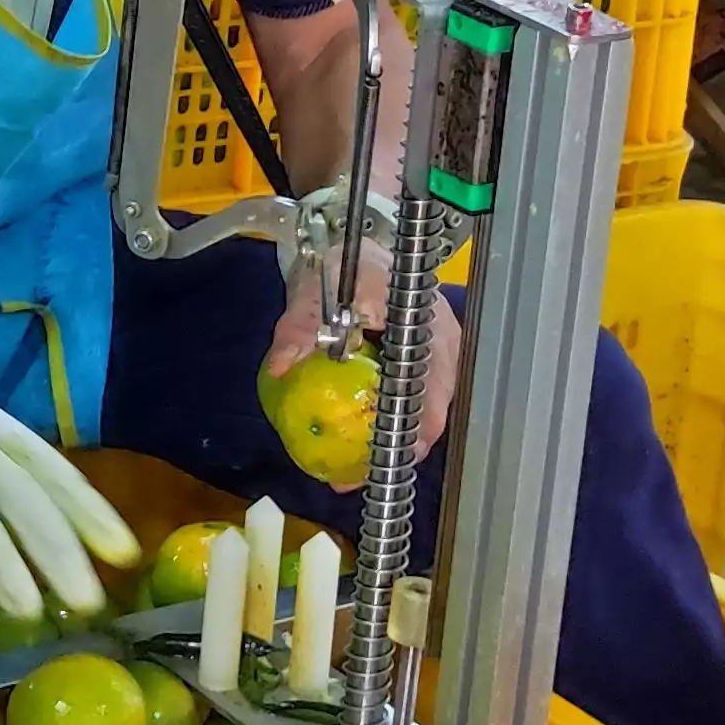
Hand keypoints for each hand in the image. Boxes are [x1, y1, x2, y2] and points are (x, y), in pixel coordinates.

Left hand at [263, 252, 458, 464]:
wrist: (355, 249)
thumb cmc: (343, 267)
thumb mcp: (315, 293)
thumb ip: (299, 328)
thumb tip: (281, 366)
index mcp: (424, 326)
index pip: (429, 394)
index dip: (410, 435)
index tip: (379, 459)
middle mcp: (442, 344)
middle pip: (432, 413)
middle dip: (399, 450)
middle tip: (358, 475)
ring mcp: (438, 354)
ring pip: (425, 411)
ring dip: (394, 440)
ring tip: (355, 469)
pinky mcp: (425, 361)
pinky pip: (414, 400)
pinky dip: (391, 423)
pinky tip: (360, 441)